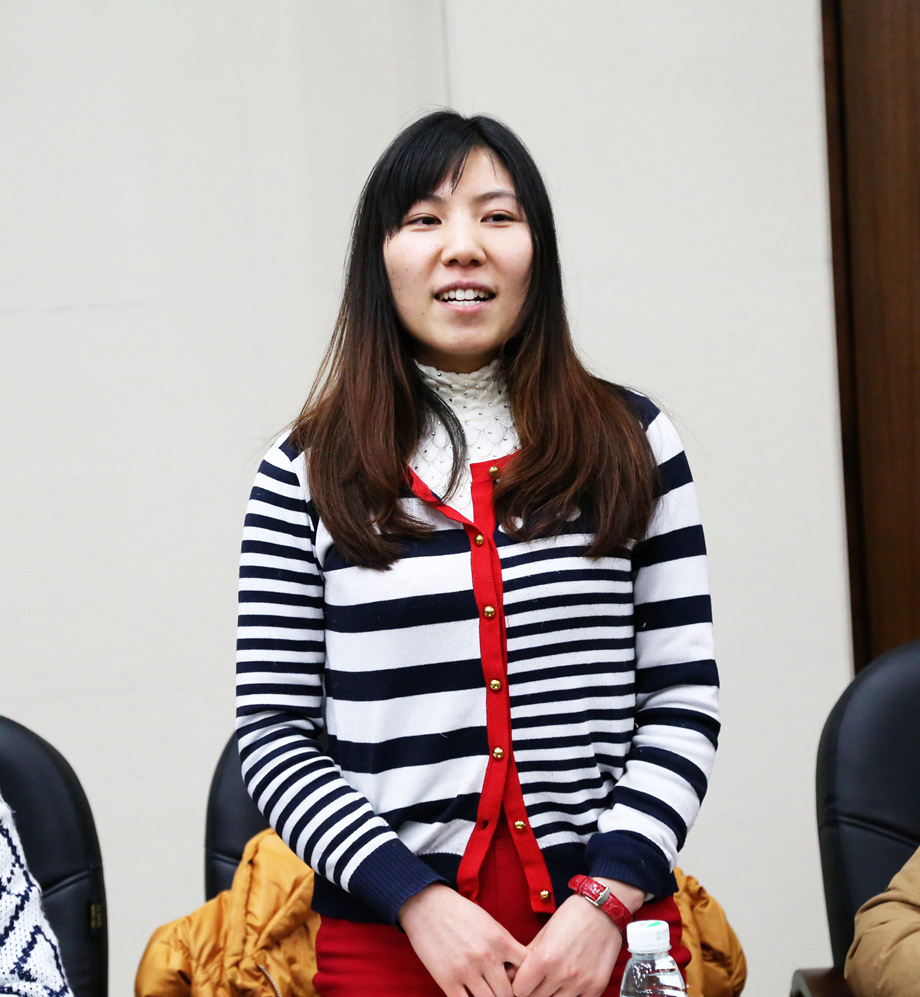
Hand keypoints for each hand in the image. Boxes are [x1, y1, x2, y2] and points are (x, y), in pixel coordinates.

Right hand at [399, 884, 530, 996]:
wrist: (427, 906)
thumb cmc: (461, 914)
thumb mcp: (490, 924)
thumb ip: (506, 947)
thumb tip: (519, 973)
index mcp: (500, 940)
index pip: (527, 971)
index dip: (527, 980)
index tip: (520, 982)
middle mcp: (486, 956)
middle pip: (509, 993)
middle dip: (508, 996)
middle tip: (502, 992)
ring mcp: (466, 970)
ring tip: (487, 994)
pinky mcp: (447, 980)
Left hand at [512, 879, 643, 996]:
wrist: (604, 910)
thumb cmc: (572, 916)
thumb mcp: (544, 932)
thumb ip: (527, 955)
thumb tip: (511, 974)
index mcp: (545, 958)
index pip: (520, 990)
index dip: (520, 985)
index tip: (523, 979)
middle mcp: (562, 974)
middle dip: (534, 990)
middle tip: (539, 979)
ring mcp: (581, 983)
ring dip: (552, 994)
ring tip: (555, 980)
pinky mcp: (596, 987)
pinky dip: (572, 995)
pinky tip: (571, 983)